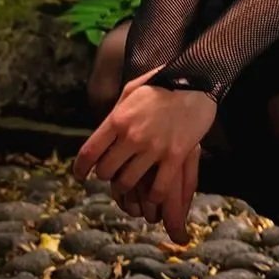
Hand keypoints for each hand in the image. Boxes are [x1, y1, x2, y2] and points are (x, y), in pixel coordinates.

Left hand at [74, 67, 216, 243]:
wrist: (197, 82)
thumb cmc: (163, 84)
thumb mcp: (132, 90)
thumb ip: (115, 111)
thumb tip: (103, 130)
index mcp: (118, 119)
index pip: (89, 153)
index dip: (80, 169)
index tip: (80, 175)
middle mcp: (132, 136)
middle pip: (106, 171)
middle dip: (107, 176)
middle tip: (113, 174)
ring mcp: (154, 148)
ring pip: (128, 183)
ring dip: (126, 187)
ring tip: (130, 184)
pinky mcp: (175, 156)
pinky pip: (158, 188)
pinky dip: (153, 196)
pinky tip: (153, 194)